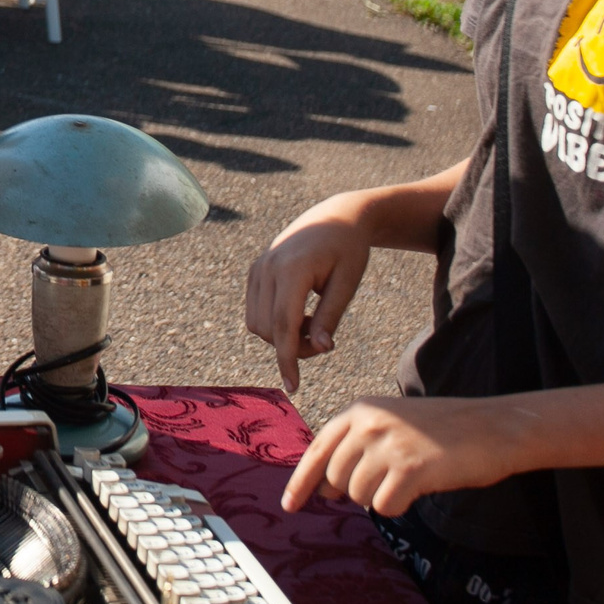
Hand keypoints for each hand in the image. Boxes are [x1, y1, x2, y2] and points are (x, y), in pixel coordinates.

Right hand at [244, 199, 373, 390]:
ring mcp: (258, 268)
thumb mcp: (347, 284)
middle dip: (293, 346)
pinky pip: (255, 310)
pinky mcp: (255, 270)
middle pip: (268, 328)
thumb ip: (330, 317)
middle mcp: (267, 267)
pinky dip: (274, 322)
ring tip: (313, 322)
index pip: (283, 325)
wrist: (335, 216)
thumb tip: (320, 349)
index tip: (293, 387)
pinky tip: (299, 312)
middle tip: (325, 340)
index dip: (288, 359)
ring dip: (282, 335)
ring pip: (257, 323)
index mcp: (292, 269)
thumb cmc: (348, 250)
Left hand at [283, 394, 530, 516]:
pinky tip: (419, 487)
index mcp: (359, 410)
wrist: (491, 427)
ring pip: (359, 495)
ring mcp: (389, 444)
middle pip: (336, 479)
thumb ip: (355, 449)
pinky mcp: (410, 468)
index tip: (289, 506)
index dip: (300, 481)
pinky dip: (400, 505)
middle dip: (355, 490)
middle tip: (389, 481)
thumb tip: (325, 489)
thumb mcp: (391, 426)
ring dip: (381, 496)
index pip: (317, 450)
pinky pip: (385, 506)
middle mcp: (368, 424)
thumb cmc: (441, 432)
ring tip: (409, 478)